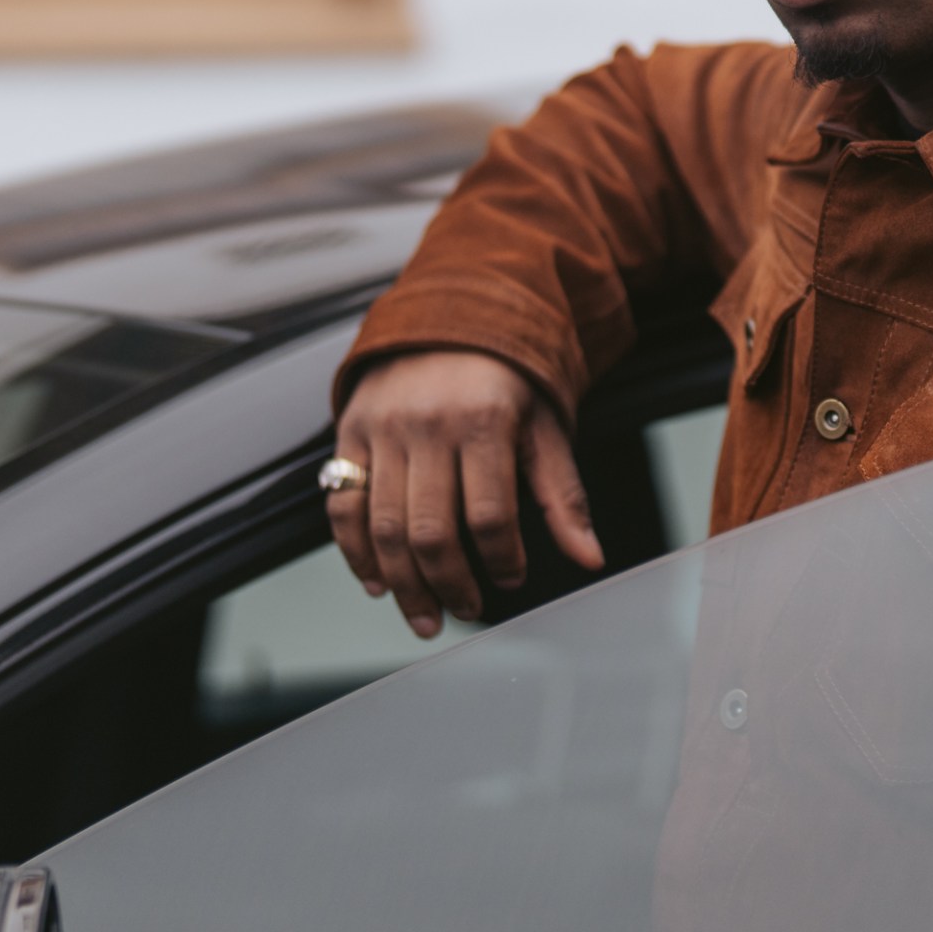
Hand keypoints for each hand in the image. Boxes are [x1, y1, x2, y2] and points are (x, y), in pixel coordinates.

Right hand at [329, 351, 603, 638]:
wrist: (450, 315)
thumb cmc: (507, 377)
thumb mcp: (546, 428)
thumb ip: (563, 497)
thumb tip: (590, 559)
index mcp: (483, 422)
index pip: (489, 515)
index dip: (501, 559)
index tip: (512, 579)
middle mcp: (426, 425)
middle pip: (431, 530)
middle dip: (449, 584)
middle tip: (465, 611)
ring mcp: (382, 429)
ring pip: (384, 526)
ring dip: (402, 583)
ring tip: (424, 616)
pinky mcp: (350, 432)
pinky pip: (343, 504)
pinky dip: (355, 552)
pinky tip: (377, 583)